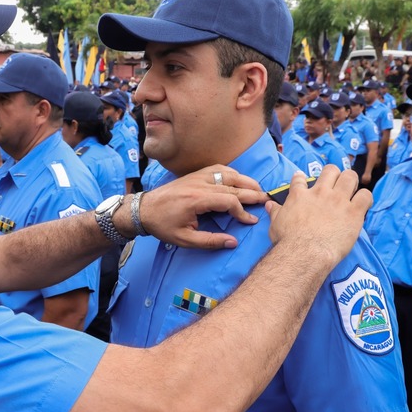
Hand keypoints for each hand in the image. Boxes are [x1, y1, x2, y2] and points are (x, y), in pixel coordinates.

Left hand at [137, 165, 267, 249]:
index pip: (228, 201)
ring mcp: (197, 176)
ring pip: (227, 173)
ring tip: (258, 189)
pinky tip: (239, 179)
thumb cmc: (162, 226)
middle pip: (232, 185)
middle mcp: (199, 184)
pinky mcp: (194, 174)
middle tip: (267, 199)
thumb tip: (232, 242)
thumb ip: (209, 241)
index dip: (242, 211)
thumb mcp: (184, 239)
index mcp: (196, 200)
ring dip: (244, 180)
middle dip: (251, 193)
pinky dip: (231, 173)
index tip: (250, 221)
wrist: (144, 210)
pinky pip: (217, 168)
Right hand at [266, 166, 370, 265]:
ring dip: (351, 181)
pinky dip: (365, 198)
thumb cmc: (288, 241)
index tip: (302, 178)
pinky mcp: (353, 212)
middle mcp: (320, 193)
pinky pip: (366, 196)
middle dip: (334, 174)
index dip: (301, 177)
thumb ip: (275, 212)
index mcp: (300, 195)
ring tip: (352, 189)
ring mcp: (338, 200)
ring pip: (350, 177)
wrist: (305, 253)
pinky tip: (362, 205)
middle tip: (335, 184)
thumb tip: (269, 205)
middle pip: (330, 170)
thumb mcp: (275, 224)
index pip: (300, 179)